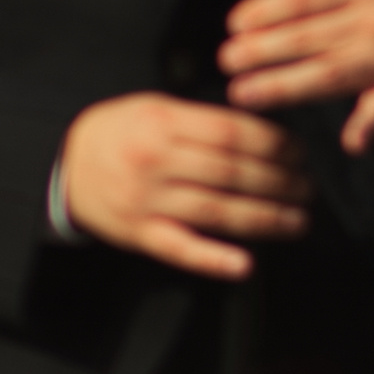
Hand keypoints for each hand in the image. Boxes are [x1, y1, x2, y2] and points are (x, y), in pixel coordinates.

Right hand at [62, 92, 310, 279]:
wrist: (65, 163)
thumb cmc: (123, 131)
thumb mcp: (158, 107)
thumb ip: (205, 120)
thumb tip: (267, 134)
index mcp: (164, 123)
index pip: (233, 133)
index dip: (275, 144)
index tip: (301, 153)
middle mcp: (155, 161)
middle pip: (231, 173)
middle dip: (280, 182)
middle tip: (308, 187)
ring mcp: (146, 201)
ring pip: (215, 211)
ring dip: (265, 218)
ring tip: (298, 220)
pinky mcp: (138, 234)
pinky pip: (180, 249)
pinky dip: (213, 259)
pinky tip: (245, 265)